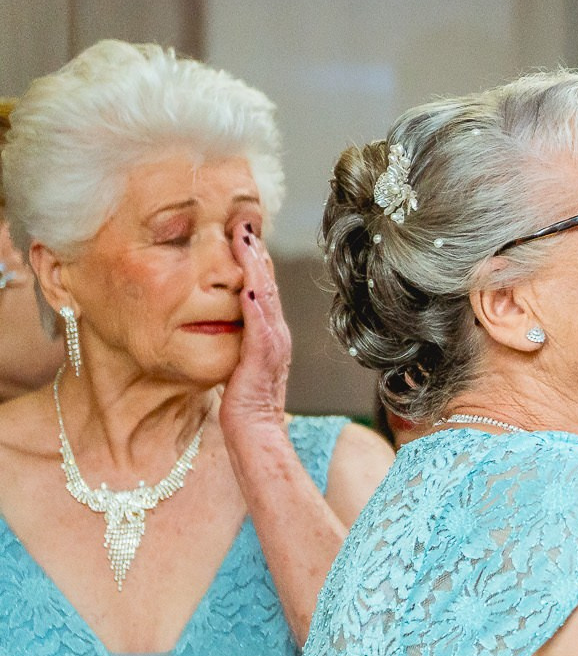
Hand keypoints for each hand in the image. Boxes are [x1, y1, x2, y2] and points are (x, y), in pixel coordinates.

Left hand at [218, 229, 291, 438]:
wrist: (254, 433)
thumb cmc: (243, 404)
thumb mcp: (238, 362)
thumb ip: (236, 339)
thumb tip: (222, 320)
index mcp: (270, 333)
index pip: (263, 287)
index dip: (253, 259)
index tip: (239, 231)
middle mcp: (277, 334)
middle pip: (269, 284)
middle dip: (256, 253)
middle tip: (244, 221)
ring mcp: (273, 345)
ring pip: (267, 297)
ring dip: (257, 269)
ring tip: (246, 240)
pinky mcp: (263, 359)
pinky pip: (260, 325)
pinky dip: (257, 303)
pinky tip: (249, 284)